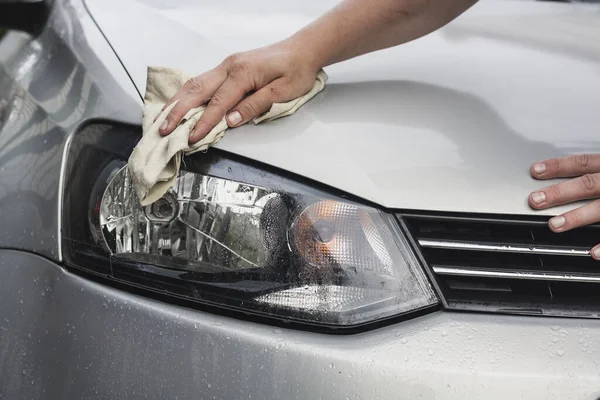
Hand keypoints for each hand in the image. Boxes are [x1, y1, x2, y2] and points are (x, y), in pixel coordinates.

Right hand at [158, 41, 318, 143]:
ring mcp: (226, 66)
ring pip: (194, 84)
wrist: (302, 50)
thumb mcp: (282, 92)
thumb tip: (231, 120)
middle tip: (162, 130)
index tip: (191, 138)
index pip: (218, 102)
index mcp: (242, 73)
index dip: (203, 122)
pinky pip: (201, 82)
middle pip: (196, 90)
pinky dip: (185, 95)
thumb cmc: (296, 71)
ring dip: (176, 102)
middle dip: (177, 112)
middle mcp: (229, 66)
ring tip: (161, 119)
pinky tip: (176, 105)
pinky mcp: (226, 68)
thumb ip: (255, 105)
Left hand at [528, 154, 599, 258]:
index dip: (558, 166)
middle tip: (535, 200)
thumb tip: (566, 178)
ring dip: (577, 217)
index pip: (582, 163)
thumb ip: (596, 171)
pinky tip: (592, 252)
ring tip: (554, 225)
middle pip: (587, 184)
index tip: (534, 170)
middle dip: (560, 192)